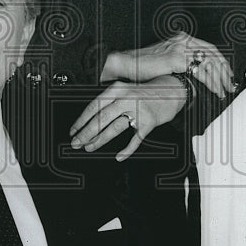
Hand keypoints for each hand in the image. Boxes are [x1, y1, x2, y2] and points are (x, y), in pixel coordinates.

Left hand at [69, 76, 186, 160]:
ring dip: (100, 140)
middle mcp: (126, 98)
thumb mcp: (124, 90)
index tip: (73, 131)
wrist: (172, 90)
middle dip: (86, 133)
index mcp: (117, 89)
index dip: (81, 120)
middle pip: (101, 119)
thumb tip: (89, 122)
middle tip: (76, 143)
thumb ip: (109, 102)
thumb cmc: (143, 93)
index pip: (94, 106)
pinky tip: (118, 156)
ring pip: (115, 128)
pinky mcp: (149, 122)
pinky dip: (127, 150)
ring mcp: (138, 110)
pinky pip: (135, 139)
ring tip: (89, 148)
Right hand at [100, 33, 235, 98]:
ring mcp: (180, 48)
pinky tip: (215, 90)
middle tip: (231, 84)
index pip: (209, 48)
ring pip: (210, 63)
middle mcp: (183, 39)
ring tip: (224, 91)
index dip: (221, 61)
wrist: (127, 64)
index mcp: (181, 37)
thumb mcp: (166, 60)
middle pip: (213, 54)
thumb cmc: (143, 66)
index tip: (227, 74)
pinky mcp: (177, 59)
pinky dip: (211, 83)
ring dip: (220, 79)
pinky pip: (201, 72)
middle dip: (225, 71)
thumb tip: (197, 73)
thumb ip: (182, 62)